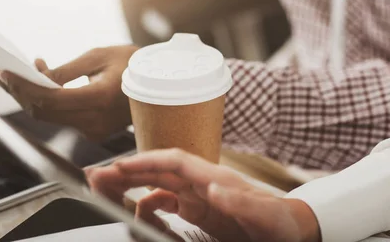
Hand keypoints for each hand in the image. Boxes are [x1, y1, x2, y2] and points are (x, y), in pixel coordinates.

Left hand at [0, 45, 138, 139]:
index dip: (23, 86)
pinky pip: (61, 118)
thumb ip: (65, 71)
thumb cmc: (132, 62)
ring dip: (29, 97)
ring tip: (13, 75)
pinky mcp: (93, 131)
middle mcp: (95, 121)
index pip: (49, 99)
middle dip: (18, 92)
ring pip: (49, 117)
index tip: (4, 72)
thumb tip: (37, 79)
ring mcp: (94, 130)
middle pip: (43, 112)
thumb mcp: (99, 56)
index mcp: (99, 98)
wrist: (159, 84)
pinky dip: (46, 102)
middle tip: (0, 72)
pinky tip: (39, 82)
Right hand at [86, 149, 320, 241]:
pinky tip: (138, 210)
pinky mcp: (199, 209)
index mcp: (213, 178)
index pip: (173, 162)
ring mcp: (198, 195)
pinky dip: (148, 204)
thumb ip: (239, 201)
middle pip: (158, 170)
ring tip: (106, 188)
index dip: (145, 161)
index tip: (118, 166)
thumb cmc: (279, 221)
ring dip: (132, 185)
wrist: (293, 228)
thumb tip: (213, 189)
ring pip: (157, 185)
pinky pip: (166, 202)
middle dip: (127, 170)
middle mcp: (201, 182)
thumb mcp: (263, 215)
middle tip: (97, 175)